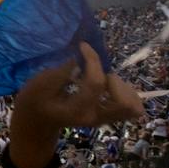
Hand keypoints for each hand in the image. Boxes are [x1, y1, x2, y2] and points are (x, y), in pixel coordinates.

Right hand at [10, 43, 143, 159]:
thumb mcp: (40, 84)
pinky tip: (107, 86)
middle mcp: (94, 117)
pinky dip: (125, 92)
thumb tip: (80, 56)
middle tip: (98, 73)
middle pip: (125, 103)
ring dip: (122, 87)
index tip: (83, 46)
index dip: (93, 59)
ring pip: (133, 106)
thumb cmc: (35, 100)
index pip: (97, 84)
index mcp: (76, 110)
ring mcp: (103, 119)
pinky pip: (131, 107)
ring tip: (102, 80)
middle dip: (115, 81)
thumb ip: (61, 72)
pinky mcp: (108, 116)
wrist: (37, 121)